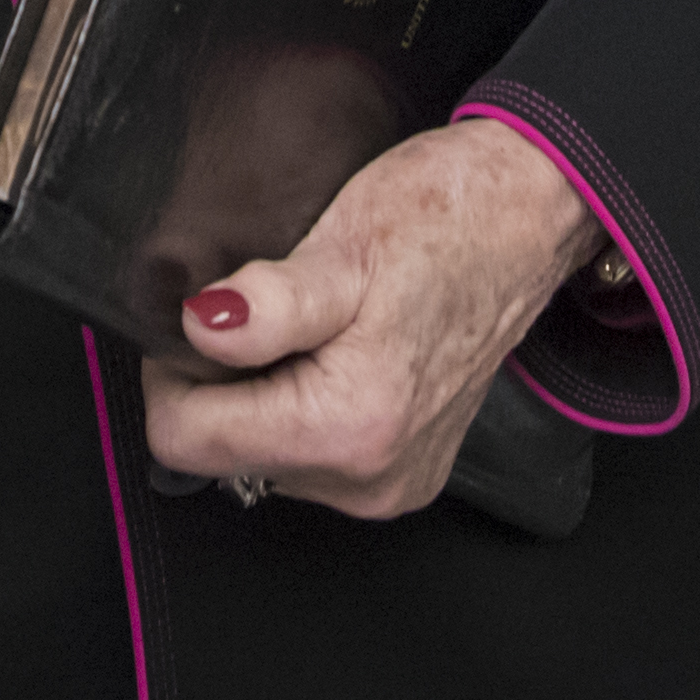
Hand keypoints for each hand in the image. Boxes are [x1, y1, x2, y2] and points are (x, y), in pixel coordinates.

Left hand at [141, 119, 601, 518]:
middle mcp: (370, 477)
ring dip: (261, 393)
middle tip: (265, 308)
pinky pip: (307, 454)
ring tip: (308, 324)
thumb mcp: (342, 245)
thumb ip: (269, 305)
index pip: (185, 440)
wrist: (527, 216)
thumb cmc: (446, 219)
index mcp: (350, 426)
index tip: (205, 318)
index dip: (173, 370)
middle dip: (221, 382)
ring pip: (259, 454)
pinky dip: (299, 404)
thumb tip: (201, 330)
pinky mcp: (402, 473)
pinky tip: (331, 351)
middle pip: (221, 451)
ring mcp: (390, 483)